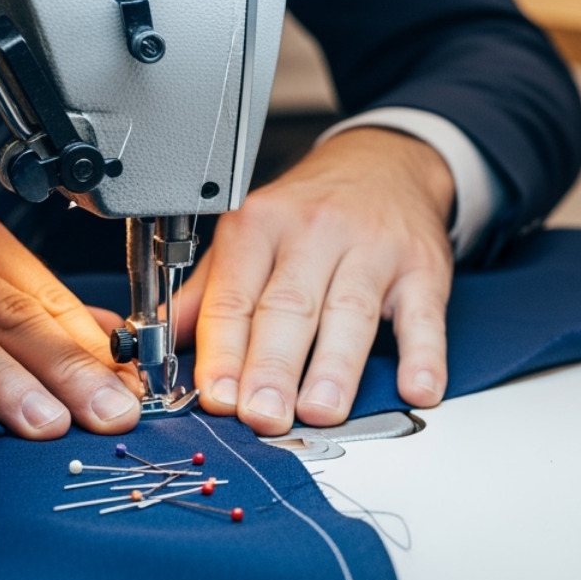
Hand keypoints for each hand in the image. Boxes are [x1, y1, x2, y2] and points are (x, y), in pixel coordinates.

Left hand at [173, 128, 455, 434]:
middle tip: (263, 415)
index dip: (224, 351)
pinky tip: (417, 388)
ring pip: (350, 312)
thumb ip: (206, 293)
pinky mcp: (422, 269)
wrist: (385, 163)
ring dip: (335, 367)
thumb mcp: (249, 235)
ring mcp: (373, 250)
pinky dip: (424, 355)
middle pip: (289, 307)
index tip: (216, 396)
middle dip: (273, 366)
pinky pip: (423, 315)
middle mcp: (315, 233)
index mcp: (260, 227)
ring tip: (321, 410)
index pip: (235, 297)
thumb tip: (156, 343)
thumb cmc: (311, 212)